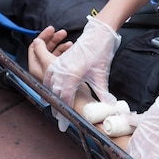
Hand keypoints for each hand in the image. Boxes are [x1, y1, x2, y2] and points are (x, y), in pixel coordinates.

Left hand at [28, 26, 71, 81]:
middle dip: (53, 39)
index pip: (34, 47)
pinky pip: (60, 57)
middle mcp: (41, 68)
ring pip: (53, 52)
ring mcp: (51, 69)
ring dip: (60, 45)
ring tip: (69, 42)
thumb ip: (40, 49)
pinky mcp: (59, 70)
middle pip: (44, 48)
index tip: (51, 30)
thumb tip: (37, 41)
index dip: (42, 37)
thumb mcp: (47, 61)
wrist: (72, 92)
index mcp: (35, 66)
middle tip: (61, 33)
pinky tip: (70, 48)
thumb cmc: (58, 78)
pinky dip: (64, 51)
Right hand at [44, 15, 120, 130]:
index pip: (65, 98)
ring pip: (49, 84)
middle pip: (55, 93)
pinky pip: (50, 76)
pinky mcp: (60, 61)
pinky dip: (50, 85)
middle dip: (57, 108)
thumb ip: (102, 92)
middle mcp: (62, 70)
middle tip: (60, 122)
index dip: (64, 111)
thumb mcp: (101, 75)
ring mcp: (59, 65)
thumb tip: (109, 106)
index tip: (64, 124)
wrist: (98, 34)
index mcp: (72, 75)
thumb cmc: (100, 52)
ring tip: (57, 110)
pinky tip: (54, 92)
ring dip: (52, 96)